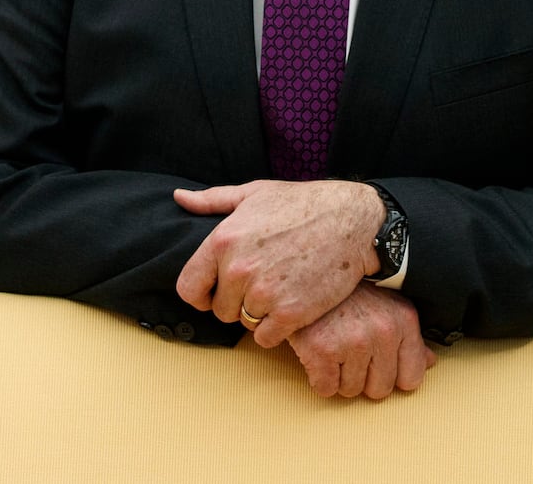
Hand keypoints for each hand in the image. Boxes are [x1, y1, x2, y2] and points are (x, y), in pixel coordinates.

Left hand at [173, 180, 382, 346]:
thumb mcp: (254, 193)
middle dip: (236, 302)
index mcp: (223, 240)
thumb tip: (179, 198)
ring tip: (280, 289)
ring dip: (259, 314)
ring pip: (244, 323)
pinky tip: (291, 306)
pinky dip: (277, 329)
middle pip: (220, 310)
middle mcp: (239, 269)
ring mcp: (265, 293)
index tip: (217, 291)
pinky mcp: (291, 313)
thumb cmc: (303, 204)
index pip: (188, 288)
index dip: (201, 294)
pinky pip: (266, 339)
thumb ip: (212, 200)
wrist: (353, 220)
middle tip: (262, 283)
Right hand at [287, 283, 434, 398]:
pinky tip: (317, 351)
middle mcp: (383, 331)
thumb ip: (410, 337)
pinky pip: (325, 389)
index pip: (411, 379)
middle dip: (362, 377)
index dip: (390, 375)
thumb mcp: (386, 305)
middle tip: (348, 348)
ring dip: (338, 376)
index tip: (376, 361)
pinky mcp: (323, 350)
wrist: (305, 272)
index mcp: (403, 320)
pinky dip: (318, 377)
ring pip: (350, 391)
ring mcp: (353, 341)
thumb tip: (429, 363)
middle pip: (379, 390)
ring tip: (333, 344)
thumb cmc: (346, 291)